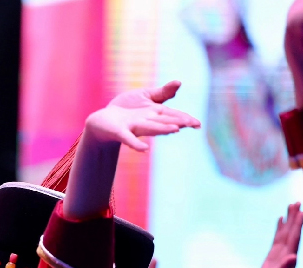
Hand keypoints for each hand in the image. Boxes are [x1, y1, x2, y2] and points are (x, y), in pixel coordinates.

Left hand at [85, 82, 200, 152]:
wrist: (104, 119)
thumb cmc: (126, 108)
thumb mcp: (146, 97)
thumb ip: (162, 93)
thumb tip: (179, 82)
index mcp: (155, 113)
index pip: (174, 115)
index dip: (186, 119)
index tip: (198, 123)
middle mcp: (148, 121)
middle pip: (166, 121)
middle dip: (179, 122)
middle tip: (194, 125)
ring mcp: (135, 127)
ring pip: (151, 128)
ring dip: (163, 129)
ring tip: (175, 130)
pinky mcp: (121, 132)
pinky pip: (129, 139)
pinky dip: (136, 145)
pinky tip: (144, 150)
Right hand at [258, 203, 302, 267]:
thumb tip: (292, 257)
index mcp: (290, 257)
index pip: (295, 238)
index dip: (298, 225)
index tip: (302, 212)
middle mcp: (288, 252)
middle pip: (293, 231)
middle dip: (295, 217)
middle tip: (297, 202)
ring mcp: (282, 253)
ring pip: (286, 232)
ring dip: (289, 219)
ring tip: (291, 205)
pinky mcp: (274, 255)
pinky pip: (278, 237)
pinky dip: (280, 227)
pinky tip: (281, 218)